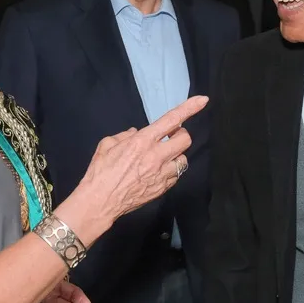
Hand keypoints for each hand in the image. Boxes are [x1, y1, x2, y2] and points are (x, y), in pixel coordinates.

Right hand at [75, 96, 208, 229]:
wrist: (100, 202)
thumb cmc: (100, 172)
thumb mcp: (107, 145)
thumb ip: (125, 136)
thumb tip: (136, 133)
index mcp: (142, 141)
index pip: (172, 120)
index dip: (189, 108)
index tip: (203, 100)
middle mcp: (156, 156)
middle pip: (185, 140)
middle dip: (180, 136)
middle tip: (169, 138)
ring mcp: (162, 173)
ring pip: (183, 159)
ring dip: (175, 156)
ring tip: (161, 159)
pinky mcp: (163, 188)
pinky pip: (175, 175)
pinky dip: (170, 171)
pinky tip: (157, 173)